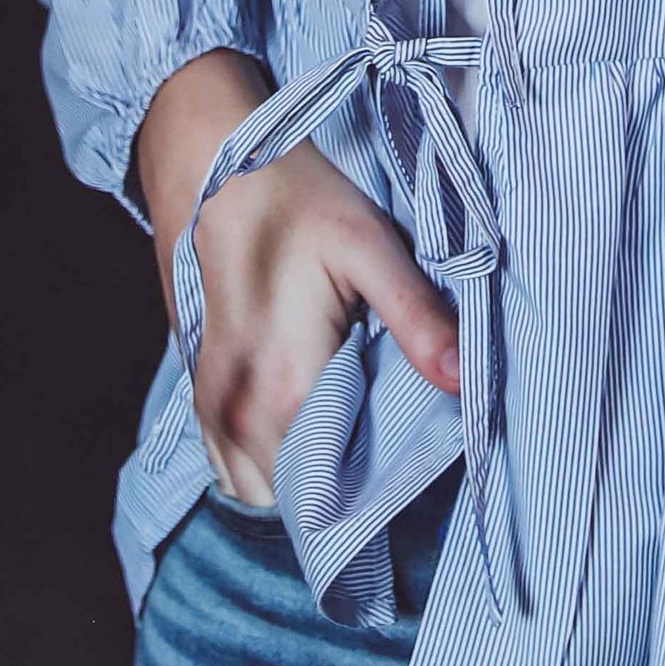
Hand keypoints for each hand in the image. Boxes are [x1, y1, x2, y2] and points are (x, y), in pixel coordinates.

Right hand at [131, 49, 460, 505]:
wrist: (211, 161)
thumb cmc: (295, 197)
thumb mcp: (370, 247)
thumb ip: (418, 319)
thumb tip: (466, 382)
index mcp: (286, 388)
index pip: (332, 496)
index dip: (377, 500)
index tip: (413, 482)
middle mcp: (238, 413)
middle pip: (297, 503)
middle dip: (345, 496)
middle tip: (392, 456)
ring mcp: (210, 407)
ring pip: (260, 493)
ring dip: (304, 484)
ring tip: (353, 442)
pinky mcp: (199, 393)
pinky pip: (232, 467)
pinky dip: (271, 464)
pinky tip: (311, 426)